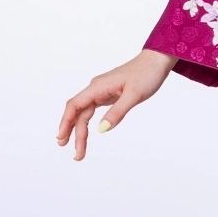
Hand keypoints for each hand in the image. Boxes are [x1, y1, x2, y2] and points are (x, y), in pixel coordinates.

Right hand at [57, 48, 176, 160]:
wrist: (156, 61)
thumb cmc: (146, 75)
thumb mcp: (134, 95)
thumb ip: (117, 112)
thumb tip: (101, 130)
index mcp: (97, 87)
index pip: (74, 105)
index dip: (65, 122)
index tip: (61, 138)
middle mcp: (95, 89)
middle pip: (78, 113)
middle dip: (74, 133)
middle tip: (77, 155)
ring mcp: (101, 92)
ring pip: (85, 113)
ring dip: (81, 131)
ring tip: (80, 150)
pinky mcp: (108, 95)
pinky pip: (93, 111)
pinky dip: (88, 123)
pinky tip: (86, 133)